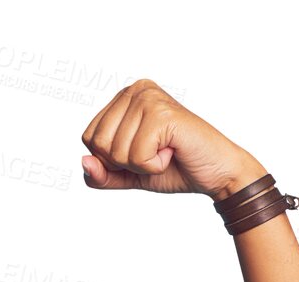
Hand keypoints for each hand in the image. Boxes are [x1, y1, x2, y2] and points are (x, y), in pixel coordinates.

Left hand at [79, 78, 266, 199]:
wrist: (214, 173)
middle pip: (98, 144)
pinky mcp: (162, 114)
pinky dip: (154, 165)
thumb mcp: (127, 175)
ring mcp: (150, 98)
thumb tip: (84, 161)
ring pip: (116, 151)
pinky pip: (136, 156)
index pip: (89, 138)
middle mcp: (136, 90)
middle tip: (155, 152)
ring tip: (165, 151)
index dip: (111, 159)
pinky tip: (172, 151)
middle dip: (124, 162)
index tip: (141, 151)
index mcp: (124, 97)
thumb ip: (101, 174)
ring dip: (141, 164)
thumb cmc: (174, 167)